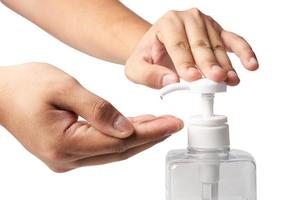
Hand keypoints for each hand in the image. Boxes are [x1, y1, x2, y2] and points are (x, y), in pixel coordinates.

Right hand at [0, 63, 182, 171]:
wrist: (1, 93)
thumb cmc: (25, 86)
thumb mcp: (63, 87)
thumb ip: (97, 109)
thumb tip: (126, 128)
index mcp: (64, 143)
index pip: (119, 141)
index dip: (149, 132)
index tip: (171, 124)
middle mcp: (66, 158)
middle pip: (119, 150)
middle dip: (150, 137)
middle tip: (173, 125)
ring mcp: (67, 158)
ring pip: (113, 150)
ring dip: (139, 138)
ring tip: (161, 125)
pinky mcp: (69, 151)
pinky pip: (103, 147)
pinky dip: (122, 137)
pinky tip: (137, 128)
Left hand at [125, 8, 258, 88]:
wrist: (157, 47)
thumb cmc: (148, 57)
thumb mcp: (137, 68)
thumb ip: (149, 75)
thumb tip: (170, 81)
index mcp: (167, 24)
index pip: (178, 45)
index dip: (185, 62)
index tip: (191, 78)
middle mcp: (188, 19)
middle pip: (200, 44)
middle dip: (208, 64)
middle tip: (216, 79)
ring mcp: (206, 24)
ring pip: (218, 46)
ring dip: (226, 64)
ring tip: (231, 80)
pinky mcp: (218, 32)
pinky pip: (233, 40)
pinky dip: (244, 52)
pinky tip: (251, 65)